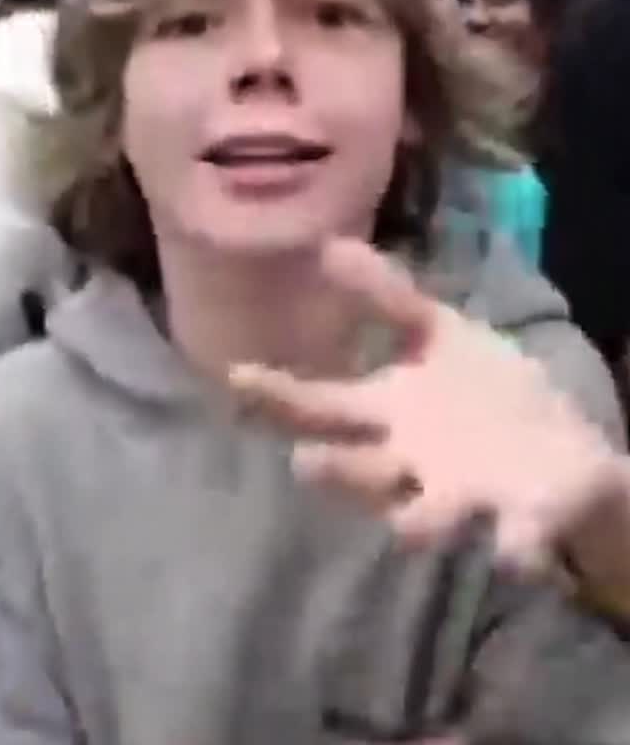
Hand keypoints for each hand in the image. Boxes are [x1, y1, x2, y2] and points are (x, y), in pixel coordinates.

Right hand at [230, 238, 621, 572]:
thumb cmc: (479, 389)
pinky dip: (515, 546)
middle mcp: (410, 462)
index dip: (280, 394)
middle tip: (304, 462)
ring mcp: (460, 496)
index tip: (237, 376)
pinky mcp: (516, 519)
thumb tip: (328, 243)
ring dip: (415, 522)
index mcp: (391, 411)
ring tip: (406, 527)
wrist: (556, 445)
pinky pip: (514, 540)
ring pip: (422, 518)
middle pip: (362, 469)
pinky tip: (515, 550)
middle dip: (335, 470)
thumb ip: (386, 295)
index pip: (324, 405)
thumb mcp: (438, 331)